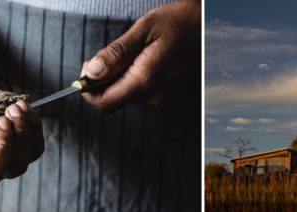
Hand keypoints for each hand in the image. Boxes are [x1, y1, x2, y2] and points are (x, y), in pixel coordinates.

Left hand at [81, 0, 200, 111]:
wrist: (210, 26)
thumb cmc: (179, 22)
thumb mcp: (144, 29)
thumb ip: (116, 53)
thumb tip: (90, 72)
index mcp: (146, 80)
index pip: (103, 103)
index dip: (87, 90)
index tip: (86, 69)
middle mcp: (154, 97)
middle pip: (113, 101)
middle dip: (103, 82)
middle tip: (108, 55)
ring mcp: (163, 99)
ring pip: (126, 96)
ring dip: (119, 78)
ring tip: (133, 53)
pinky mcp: (168, 96)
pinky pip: (140, 93)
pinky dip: (133, 79)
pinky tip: (144, 59)